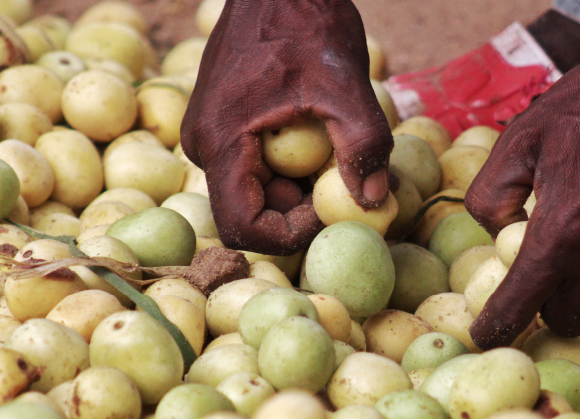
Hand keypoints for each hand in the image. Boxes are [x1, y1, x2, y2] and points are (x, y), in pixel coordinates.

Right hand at [181, 0, 392, 255]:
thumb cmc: (309, 22)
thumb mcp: (346, 84)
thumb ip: (363, 144)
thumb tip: (373, 201)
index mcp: (221, 141)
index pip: (244, 226)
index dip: (292, 234)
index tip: (332, 209)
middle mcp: (206, 146)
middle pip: (255, 210)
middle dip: (306, 209)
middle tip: (352, 182)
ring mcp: (214, 135)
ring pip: (260, 190)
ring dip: (305, 187)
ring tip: (345, 154)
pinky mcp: (228, 124)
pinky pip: (261, 165)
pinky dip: (298, 166)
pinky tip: (329, 137)